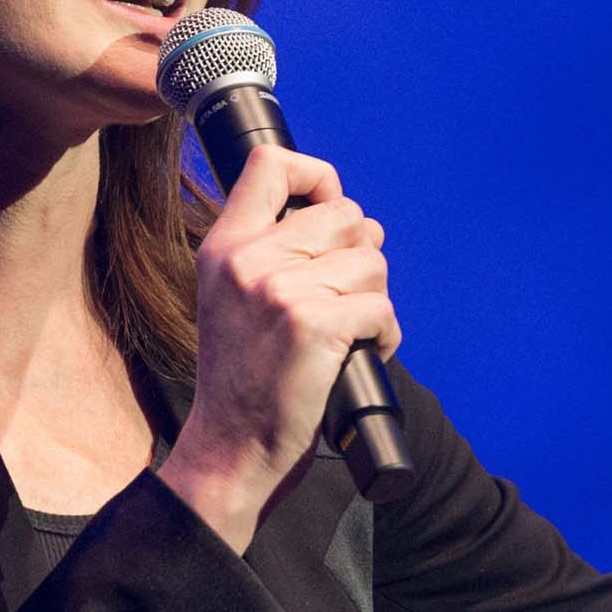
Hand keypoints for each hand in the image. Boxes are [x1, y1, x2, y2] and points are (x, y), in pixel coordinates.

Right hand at [156, 143, 400, 552]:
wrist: (232, 448)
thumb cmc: (245, 379)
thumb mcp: (232, 299)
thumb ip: (273, 251)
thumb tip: (355, 219)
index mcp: (225, 247)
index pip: (271, 164)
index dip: (318, 176)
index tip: (328, 209)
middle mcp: (249, 260)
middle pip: (346, 215)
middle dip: (361, 257)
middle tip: (342, 300)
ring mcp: (280, 291)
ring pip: (372, 261)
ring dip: (375, 300)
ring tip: (348, 334)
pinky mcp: (315, 325)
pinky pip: (382, 306)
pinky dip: (386, 335)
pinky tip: (362, 354)